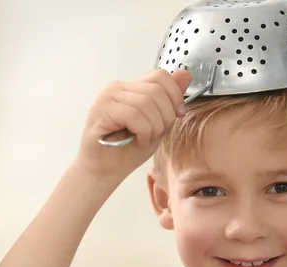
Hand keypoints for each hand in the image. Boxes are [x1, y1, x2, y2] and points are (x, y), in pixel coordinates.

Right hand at [74, 69, 191, 183]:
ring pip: (146, 102)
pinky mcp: (101, 110)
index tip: (178, 115)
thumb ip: (170, 101)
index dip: (175, 95)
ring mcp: (108, 97)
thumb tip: (186, 74)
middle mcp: (117, 87)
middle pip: (157, 90)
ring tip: (144, 139)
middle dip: (165, 116)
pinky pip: (134, 115)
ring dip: (153, 128)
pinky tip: (138, 140)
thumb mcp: (159, 124)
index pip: (160, 76)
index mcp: (131, 88)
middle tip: (155, 134)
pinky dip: (143, 132)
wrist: (105, 171)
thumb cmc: (128, 150)